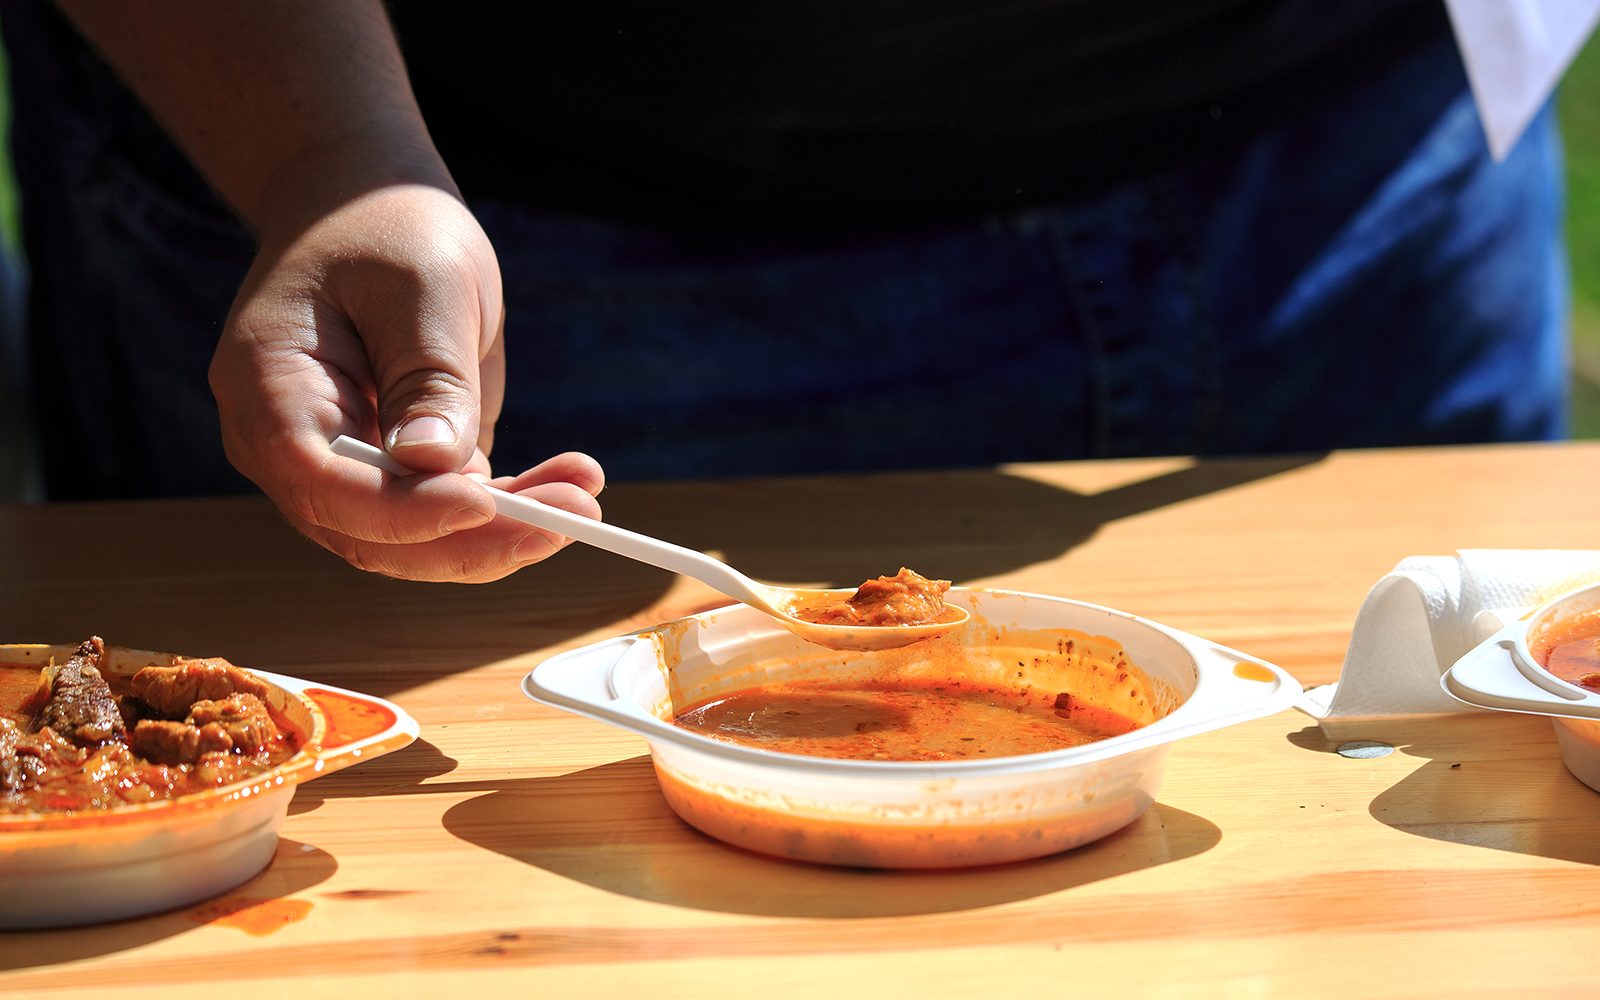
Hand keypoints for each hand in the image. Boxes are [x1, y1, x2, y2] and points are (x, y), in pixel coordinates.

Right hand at [209, 182, 604, 581]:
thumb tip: (436, 465)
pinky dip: (509, 511)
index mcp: (271, 390)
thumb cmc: (388, 229)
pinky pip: (445, 517)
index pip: (324, 480)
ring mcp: (341, 469)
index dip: (404, 509)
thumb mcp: (422, 286)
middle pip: (371, 532)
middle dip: (475, 537)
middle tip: (574, 513)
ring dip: (505, 532)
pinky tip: (570, 485)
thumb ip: (429, 376)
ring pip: (414, 541)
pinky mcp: (394, 475)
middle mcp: (291, 446)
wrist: (371, 211)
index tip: (487, 503)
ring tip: (585, 495)